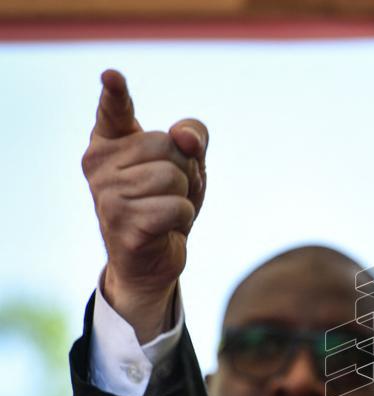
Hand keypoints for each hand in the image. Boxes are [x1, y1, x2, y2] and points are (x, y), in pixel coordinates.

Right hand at [81, 69, 208, 342]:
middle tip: (166, 192)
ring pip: (174, 177)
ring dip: (184, 197)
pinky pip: (178, 207)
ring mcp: (107, 194)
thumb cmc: (165, 201)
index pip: (113, 110)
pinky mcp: (124, 223)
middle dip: (183, 170)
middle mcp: (99, 164)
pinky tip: (165, 228)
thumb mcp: (187, 163)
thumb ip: (192, 135)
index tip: (112, 76)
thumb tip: (185, 138)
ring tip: (164, 210)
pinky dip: (183, 218)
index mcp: (110, 142)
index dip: (116, 93)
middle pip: (168, 146)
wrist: (152, 258)